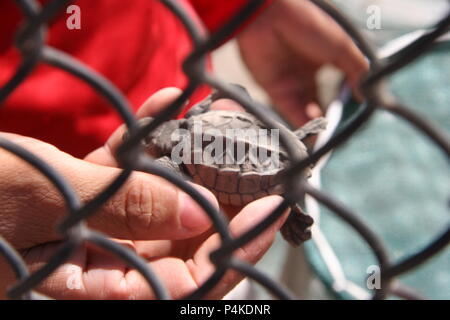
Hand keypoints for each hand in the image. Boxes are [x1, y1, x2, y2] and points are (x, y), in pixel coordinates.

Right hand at [0, 88, 286, 298]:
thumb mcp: (39, 199)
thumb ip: (121, 209)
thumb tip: (197, 213)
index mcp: (89, 286)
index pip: (185, 284)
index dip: (234, 250)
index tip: (272, 209)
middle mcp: (98, 264)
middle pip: (181, 245)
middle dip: (224, 206)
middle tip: (262, 171)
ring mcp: (91, 230)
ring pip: (159, 207)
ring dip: (188, 166)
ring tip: (217, 130)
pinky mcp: (79, 197)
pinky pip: (124, 176)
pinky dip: (143, 145)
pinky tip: (163, 107)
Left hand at [237, 0, 367, 126]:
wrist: (269, 17)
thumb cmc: (307, 24)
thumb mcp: (341, 47)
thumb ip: (357, 71)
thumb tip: (368, 95)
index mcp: (325, 62)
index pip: (337, 90)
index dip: (346, 106)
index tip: (356, 120)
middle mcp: (307, 75)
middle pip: (320, 105)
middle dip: (330, 122)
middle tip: (341, 135)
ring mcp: (291, 83)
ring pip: (305, 112)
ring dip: (316, 127)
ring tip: (328, 137)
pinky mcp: (274, 90)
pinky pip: (289, 112)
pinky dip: (302, 124)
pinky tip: (314, 132)